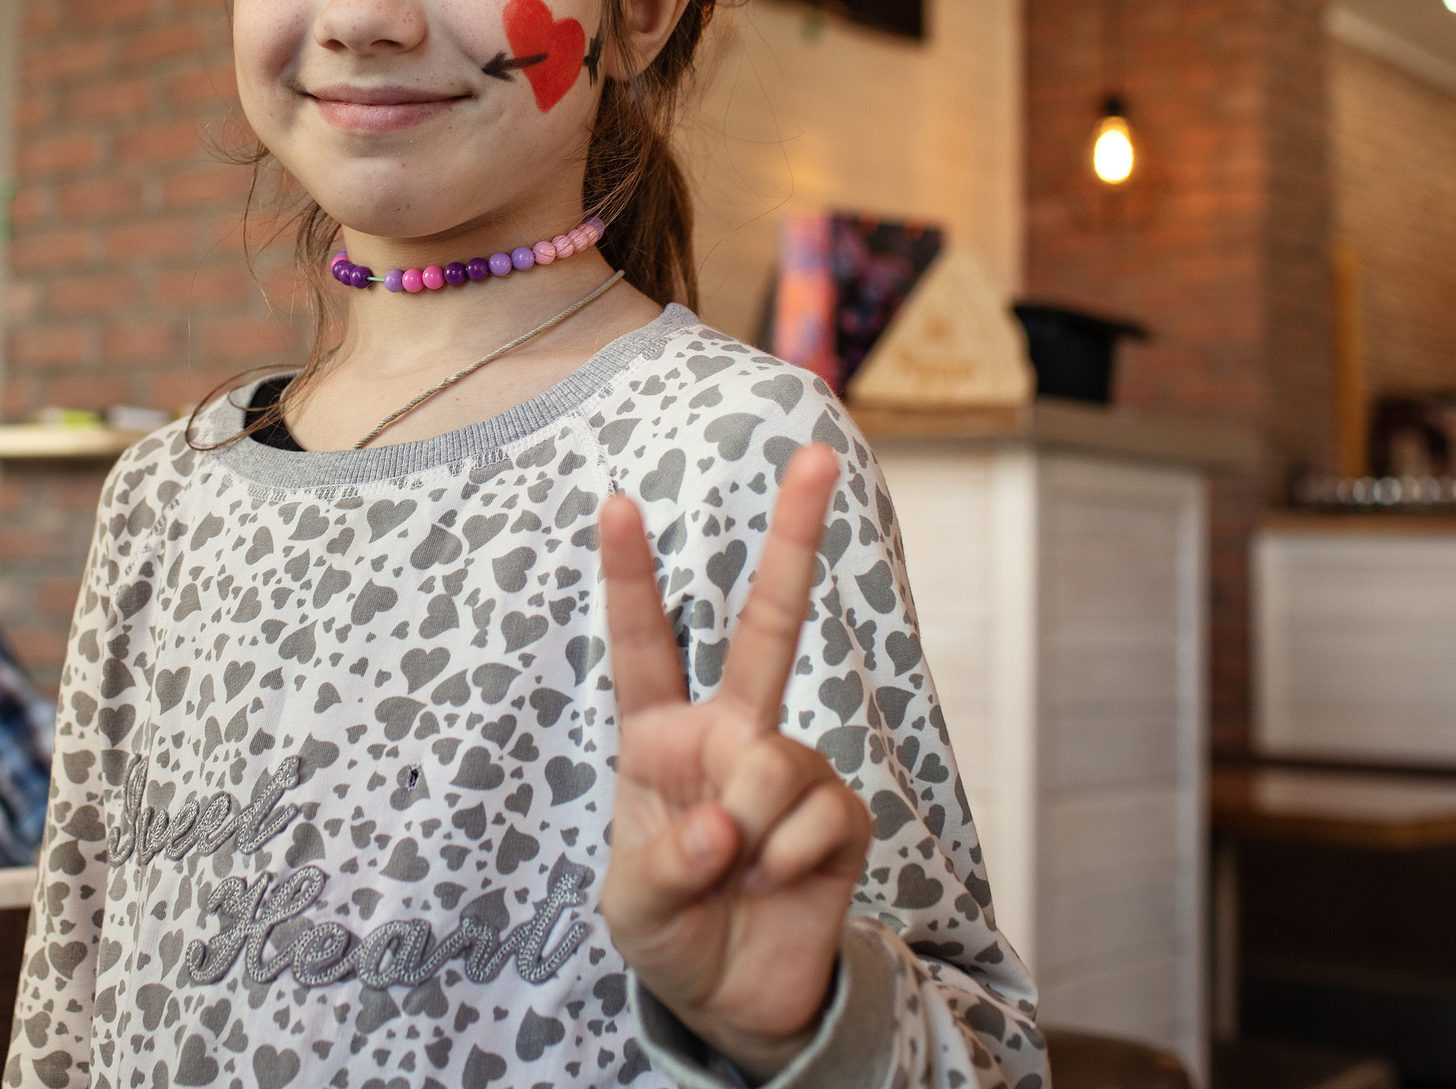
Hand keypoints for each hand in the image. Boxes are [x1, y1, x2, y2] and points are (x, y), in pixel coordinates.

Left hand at [599, 441, 872, 1079]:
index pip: (644, 646)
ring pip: (775, 763)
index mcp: (659, 738)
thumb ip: (664, 863)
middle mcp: (730, 734)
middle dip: (793, 538)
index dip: (629, 577)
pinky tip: (776, 886)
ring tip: (737, 876)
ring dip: (748, 832)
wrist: (739, 999)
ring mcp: (790, 768)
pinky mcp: (840, 815)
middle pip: (765, 625)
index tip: (615, 502)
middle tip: (817, 455)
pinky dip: (787, 863)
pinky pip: (816, 819)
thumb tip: (725, 825)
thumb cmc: (670, 931)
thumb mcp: (631, 907)